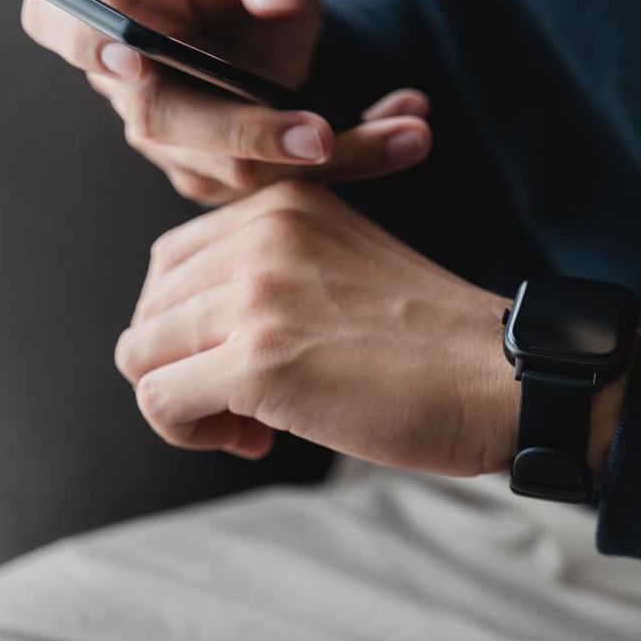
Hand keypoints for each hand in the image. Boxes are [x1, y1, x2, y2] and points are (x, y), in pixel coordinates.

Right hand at [20, 0, 432, 204]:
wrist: (283, 39)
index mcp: (111, 9)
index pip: (59, 24)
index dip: (81, 40)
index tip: (126, 50)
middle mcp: (128, 86)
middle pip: (163, 120)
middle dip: (244, 132)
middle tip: (320, 135)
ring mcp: (173, 144)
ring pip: (236, 169)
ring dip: (332, 155)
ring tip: (411, 127)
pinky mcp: (223, 181)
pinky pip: (284, 186)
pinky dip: (358, 159)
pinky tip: (411, 130)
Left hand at [114, 181, 519, 473]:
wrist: (499, 377)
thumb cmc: (430, 341)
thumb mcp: (340, 262)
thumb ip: (267, 269)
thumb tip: (183, 328)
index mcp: (280, 204)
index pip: (170, 265)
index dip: (192, 327)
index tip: (246, 360)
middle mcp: (260, 234)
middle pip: (150, 312)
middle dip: (182, 366)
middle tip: (244, 403)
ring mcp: (255, 295)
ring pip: (140, 355)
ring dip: (184, 403)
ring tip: (250, 423)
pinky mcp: (256, 360)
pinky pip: (160, 401)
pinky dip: (191, 433)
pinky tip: (257, 437)